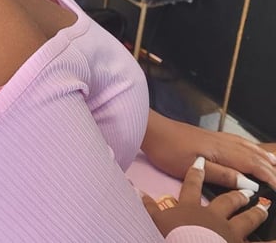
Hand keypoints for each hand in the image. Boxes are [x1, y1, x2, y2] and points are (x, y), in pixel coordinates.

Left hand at [142, 110, 275, 189]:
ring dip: (259, 154)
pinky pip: (234, 140)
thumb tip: (249, 184)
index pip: (251, 164)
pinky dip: (246, 145)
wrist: (151, 130)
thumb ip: (222, 175)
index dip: (267, 176)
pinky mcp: (206, 136)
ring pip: (243, 145)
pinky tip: (245, 148)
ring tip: (273, 162)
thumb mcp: (194, 168)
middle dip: (267, 166)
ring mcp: (213, 137)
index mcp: (220, 150)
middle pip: (250, 153)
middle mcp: (220, 142)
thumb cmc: (169, 151)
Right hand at [144, 157, 273, 241]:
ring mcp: (228, 229)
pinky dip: (268, 241)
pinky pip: (258, 242)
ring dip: (255, 212)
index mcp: (190, 206)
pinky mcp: (238, 242)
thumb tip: (134, 190)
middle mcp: (212, 213)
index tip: (198, 162)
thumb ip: (147, 205)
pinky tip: (275, 239)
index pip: (191, 185)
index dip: (194, 173)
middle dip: (236, 192)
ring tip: (264, 207)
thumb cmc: (173, 235)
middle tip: (248, 189)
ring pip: (244, 217)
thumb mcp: (156, 220)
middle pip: (226, 199)